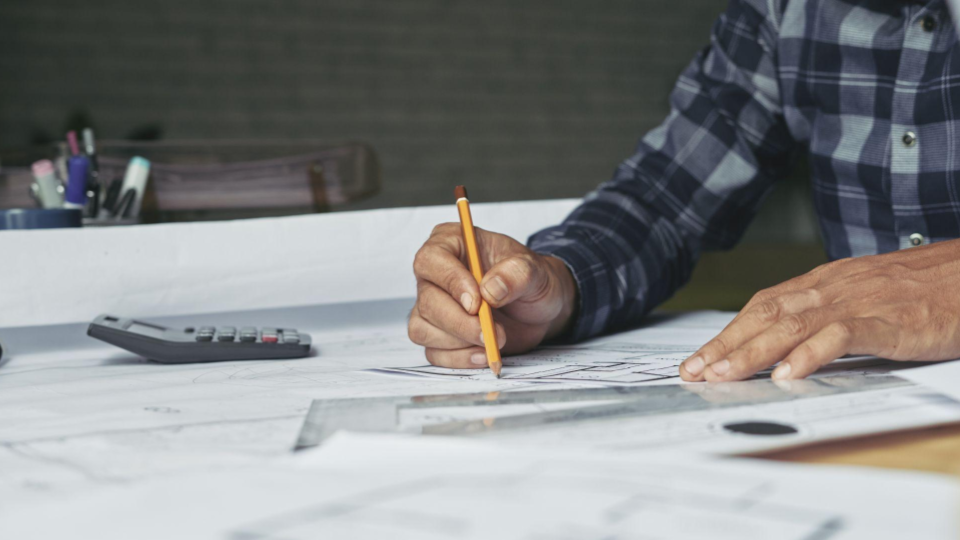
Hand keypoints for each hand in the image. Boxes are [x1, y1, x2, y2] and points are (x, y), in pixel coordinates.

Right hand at [409, 223, 576, 367]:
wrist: (538, 309)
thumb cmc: (531, 281)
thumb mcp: (535, 270)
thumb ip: (517, 274)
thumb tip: (490, 289)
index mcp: (451, 243)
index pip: (432, 259)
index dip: (450, 281)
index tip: (476, 302)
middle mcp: (435, 275)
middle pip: (427, 300)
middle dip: (460, 322)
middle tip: (490, 332)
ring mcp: (433, 306)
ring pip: (424, 329)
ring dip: (460, 342)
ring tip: (493, 341)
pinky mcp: (438, 334)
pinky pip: (434, 352)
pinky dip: (459, 358)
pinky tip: (483, 354)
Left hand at [679, 239, 959, 381]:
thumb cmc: (923, 288)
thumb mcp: (863, 296)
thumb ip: (825, 315)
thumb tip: (785, 343)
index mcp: (824, 282)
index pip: (762, 306)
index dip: (727, 333)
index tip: (698, 359)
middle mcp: (832, 288)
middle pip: (766, 316)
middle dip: (725, 345)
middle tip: (694, 371)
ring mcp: (859, 303)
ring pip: (793, 325)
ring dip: (753, 352)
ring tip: (724, 376)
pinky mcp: (889, 321)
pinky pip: (843, 336)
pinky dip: (812, 354)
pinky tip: (788, 373)